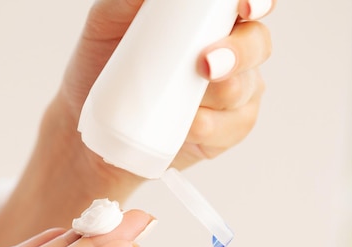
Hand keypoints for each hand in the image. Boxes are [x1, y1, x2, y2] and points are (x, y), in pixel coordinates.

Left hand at [41, 0, 274, 197]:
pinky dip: (209, 127)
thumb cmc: (103, 65)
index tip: (242, 7)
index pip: (248, 4)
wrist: (93, 121)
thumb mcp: (107, 22)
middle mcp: (230, 50)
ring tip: (187, 103)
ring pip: (244, 88)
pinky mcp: (225, 130)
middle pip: (258, 44)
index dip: (256, 2)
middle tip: (206, 64)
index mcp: (209, 18)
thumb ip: (128, 0)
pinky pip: (232, 127)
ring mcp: (232, 92)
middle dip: (239, 53)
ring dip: (218, 94)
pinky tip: (189, 127)